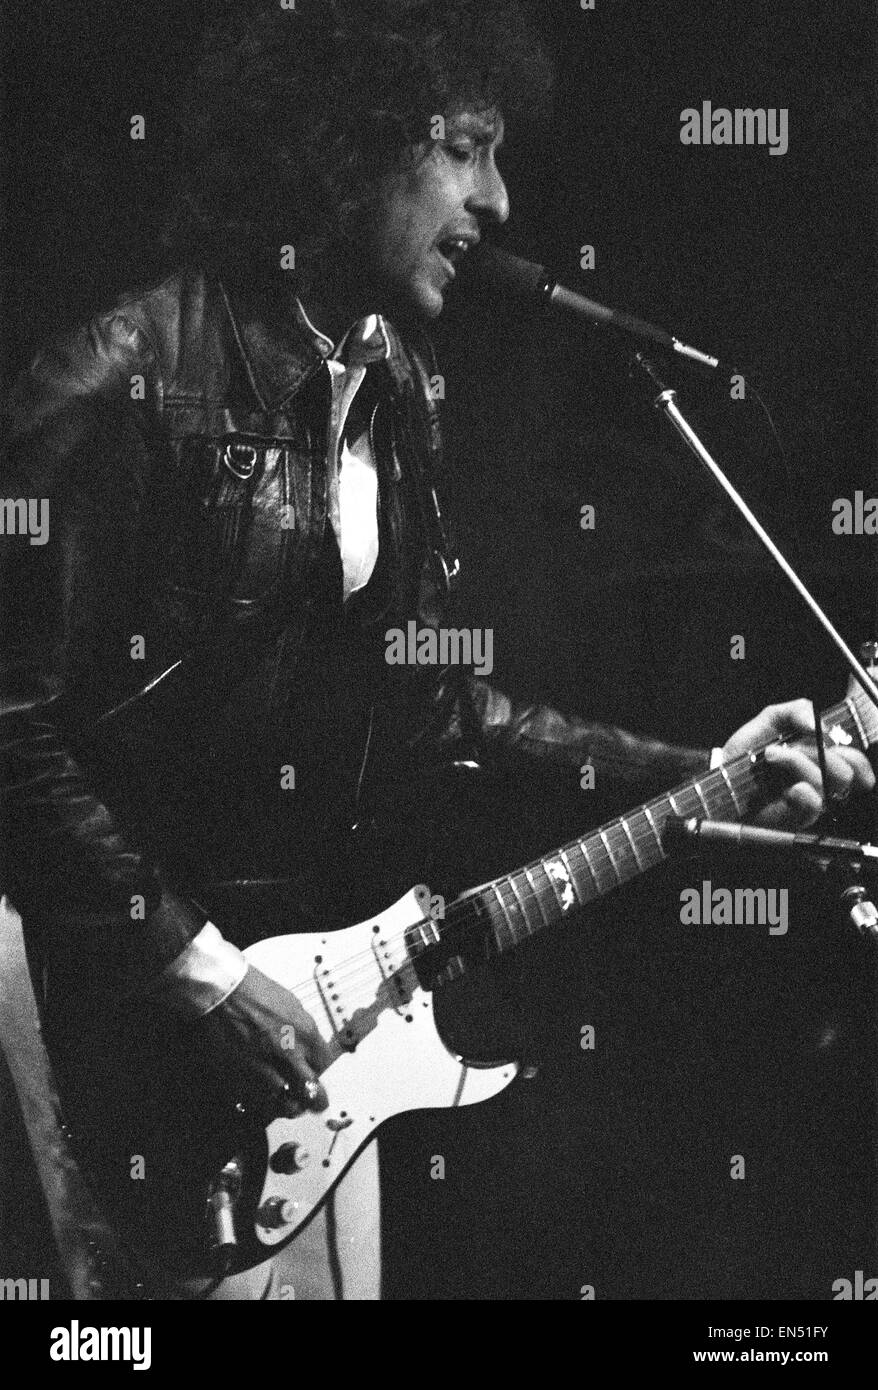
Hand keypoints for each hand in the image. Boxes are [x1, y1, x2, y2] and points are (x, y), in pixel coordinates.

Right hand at [192, 965, 332, 1123]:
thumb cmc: (256, 992)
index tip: (314, 1074)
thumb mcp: (293, 1006)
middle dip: (314, 1100)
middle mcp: (289, 1054)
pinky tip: (265, 1098)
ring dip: (289, 1106)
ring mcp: (265, 1068)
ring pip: (285, 1104)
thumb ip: (305, 1032)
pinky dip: (263, 1103)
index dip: (318, 1072)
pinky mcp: (242, 1076)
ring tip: (289, 1106)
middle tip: (314, 1104)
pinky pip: (258, 1101)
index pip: (323, 1065)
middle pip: (311, 1092)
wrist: (225, 992)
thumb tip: (310, 1049)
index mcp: (305, 1034)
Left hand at [720, 699, 874, 827]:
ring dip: (795, 761)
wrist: (722, 774)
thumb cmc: (748, 752)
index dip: (854, 756)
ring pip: (823, 782)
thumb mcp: (772, 719)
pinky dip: (801, 791)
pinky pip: (814, 803)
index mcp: (822, 762)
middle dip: (816, 751)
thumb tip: (817, 722)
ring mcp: (809, 803)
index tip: (829, 742)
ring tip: (770, 756)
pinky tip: (786, 786)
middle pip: (845, 773)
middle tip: (788, 745)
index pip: (857, 764)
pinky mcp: (796, 818)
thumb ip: (797, 710)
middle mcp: (820, 784)